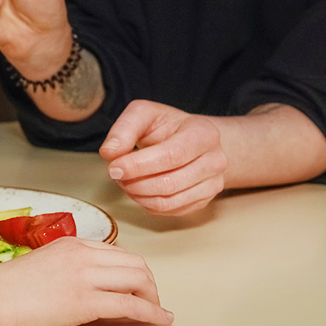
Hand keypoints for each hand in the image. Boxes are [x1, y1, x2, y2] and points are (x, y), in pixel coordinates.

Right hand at [0, 237, 171, 325]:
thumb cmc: (6, 290)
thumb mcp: (42, 266)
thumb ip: (67, 268)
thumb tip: (85, 285)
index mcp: (71, 244)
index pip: (117, 251)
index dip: (134, 270)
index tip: (139, 284)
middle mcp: (82, 255)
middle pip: (135, 262)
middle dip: (149, 282)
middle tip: (152, 299)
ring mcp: (84, 276)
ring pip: (139, 279)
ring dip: (154, 297)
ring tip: (157, 310)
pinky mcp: (85, 302)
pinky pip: (130, 305)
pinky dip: (151, 313)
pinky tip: (160, 319)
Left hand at [99, 100, 228, 216]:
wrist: (195, 140)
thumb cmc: (168, 126)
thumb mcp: (145, 114)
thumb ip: (125, 128)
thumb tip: (109, 152)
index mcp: (203, 134)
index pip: (171, 155)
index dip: (139, 165)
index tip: (114, 168)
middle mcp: (215, 160)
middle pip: (169, 183)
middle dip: (134, 182)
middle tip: (115, 174)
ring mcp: (213, 183)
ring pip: (168, 201)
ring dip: (138, 195)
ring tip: (125, 181)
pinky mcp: (204, 201)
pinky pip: (170, 211)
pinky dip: (147, 204)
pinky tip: (139, 190)